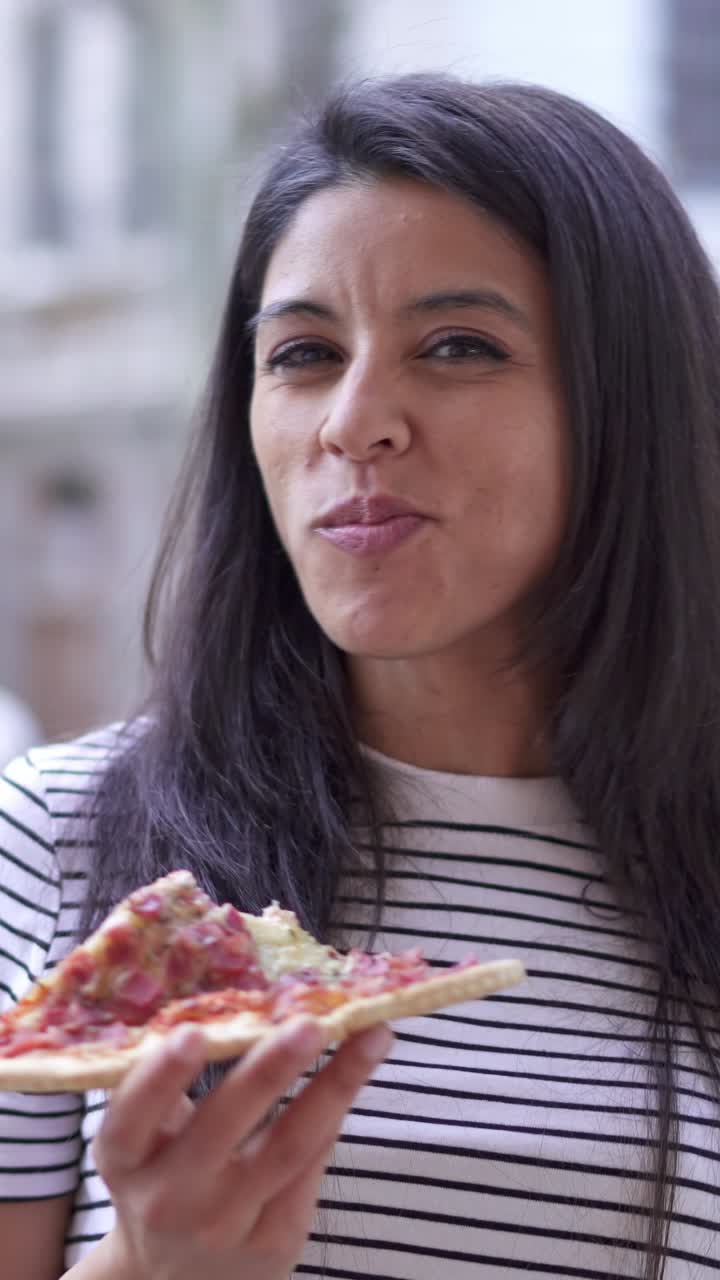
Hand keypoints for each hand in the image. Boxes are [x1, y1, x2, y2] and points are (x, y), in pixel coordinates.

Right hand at [92, 1018, 391, 1279]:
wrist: (173, 1278)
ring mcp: (225, 1225)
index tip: (190, 1032)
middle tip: (310, 1021)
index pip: (132, 1119)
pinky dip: (335, 1111)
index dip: (159, 1078)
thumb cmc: (161, 1172)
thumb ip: (166, 1082)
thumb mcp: (142, 1136)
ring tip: (372, 1035)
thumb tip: (233, 996)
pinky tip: (361, 1067)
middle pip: (224, 1129)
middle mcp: (171, 1198)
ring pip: (288, 1148)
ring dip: (335, 1085)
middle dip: (269, 1070)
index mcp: (126, 1159)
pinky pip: (312, 1167)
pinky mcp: (275, 1240)